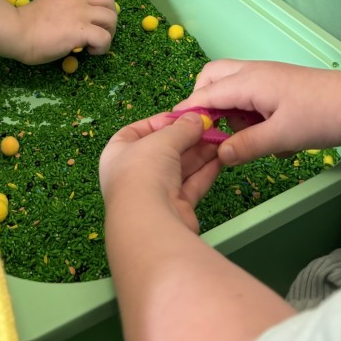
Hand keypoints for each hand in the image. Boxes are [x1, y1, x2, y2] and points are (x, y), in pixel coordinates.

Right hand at [14, 0, 116, 61]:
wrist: (16, 31)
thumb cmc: (25, 23)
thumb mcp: (50, 5)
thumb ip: (64, 8)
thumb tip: (73, 23)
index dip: (97, 10)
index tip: (89, 23)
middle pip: (109, 2)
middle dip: (109, 19)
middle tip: (100, 32)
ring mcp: (81, 12)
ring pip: (112, 17)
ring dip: (109, 33)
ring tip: (96, 44)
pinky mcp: (82, 30)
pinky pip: (105, 38)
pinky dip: (103, 47)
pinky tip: (91, 52)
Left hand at [100, 111, 221, 231]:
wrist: (150, 224)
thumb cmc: (144, 172)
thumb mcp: (162, 140)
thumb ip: (182, 128)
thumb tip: (198, 117)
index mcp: (118, 153)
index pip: (137, 131)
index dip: (160, 122)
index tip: (184, 116)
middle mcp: (133, 174)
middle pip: (164, 150)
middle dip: (188, 137)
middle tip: (211, 125)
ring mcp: (154, 194)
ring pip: (180, 167)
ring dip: (200, 152)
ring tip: (221, 137)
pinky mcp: (175, 209)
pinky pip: (192, 185)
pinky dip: (206, 171)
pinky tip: (222, 157)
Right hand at [177, 59, 340, 163]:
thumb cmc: (320, 117)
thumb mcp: (281, 138)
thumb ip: (246, 145)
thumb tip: (217, 154)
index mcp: (248, 81)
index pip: (206, 93)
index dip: (189, 112)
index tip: (173, 130)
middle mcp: (252, 72)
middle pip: (212, 77)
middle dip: (205, 102)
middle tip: (213, 132)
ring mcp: (266, 75)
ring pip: (230, 84)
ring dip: (229, 109)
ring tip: (247, 137)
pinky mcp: (277, 83)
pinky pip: (249, 91)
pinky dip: (248, 110)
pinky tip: (268, 135)